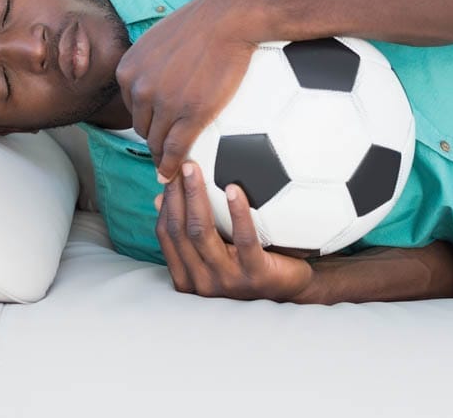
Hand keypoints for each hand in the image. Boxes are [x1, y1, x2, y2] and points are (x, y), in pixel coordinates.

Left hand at [116, 0, 258, 183]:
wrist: (227, 17)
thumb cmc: (199, 24)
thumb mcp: (155, 40)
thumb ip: (145, 63)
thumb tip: (148, 76)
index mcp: (128, 70)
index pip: (131, 108)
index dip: (146, 120)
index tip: (156, 129)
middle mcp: (140, 88)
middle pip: (142, 127)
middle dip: (154, 138)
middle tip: (165, 149)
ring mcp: (165, 103)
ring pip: (157, 142)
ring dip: (162, 156)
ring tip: (170, 166)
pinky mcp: (191, 114)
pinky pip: (174, 149)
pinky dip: (171, 166)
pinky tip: (173, 173)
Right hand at [153, 160, 315, 302]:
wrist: (291, 288)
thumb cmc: (250, 263)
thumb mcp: (216, 248)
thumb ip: (191, 229)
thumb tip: (161, 197)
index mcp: (187, 276)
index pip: (166, 234)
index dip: (166, 202)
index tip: (169, 174)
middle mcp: (202, 282)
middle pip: (181, 231)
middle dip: (178, 194)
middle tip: (182, 164)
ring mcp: (228, 281)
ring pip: (202, 232)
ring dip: (197, 197)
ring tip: (196, 170)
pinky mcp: (255, 275)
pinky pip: (243, 239)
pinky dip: (237, 212)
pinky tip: (234, 190)